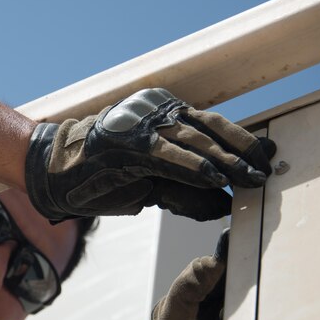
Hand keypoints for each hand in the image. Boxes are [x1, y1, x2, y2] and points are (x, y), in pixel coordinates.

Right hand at [24, 88, 275, 221]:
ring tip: (249, 177)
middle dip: (241, 150)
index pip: (209, 126)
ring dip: (225, 161)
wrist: (54, 172)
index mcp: (161, 117)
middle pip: (209, 128)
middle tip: (265, 169)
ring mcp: (141, 125)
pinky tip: (216, 179)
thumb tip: (221, 205)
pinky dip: (194, 166)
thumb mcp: (147, 185)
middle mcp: (155, 114)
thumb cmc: (99, 178)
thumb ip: (183, 191)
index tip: (266, 155)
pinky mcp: (129, 142)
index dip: (239, 141)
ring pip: (194, 139)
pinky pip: (169, 154)